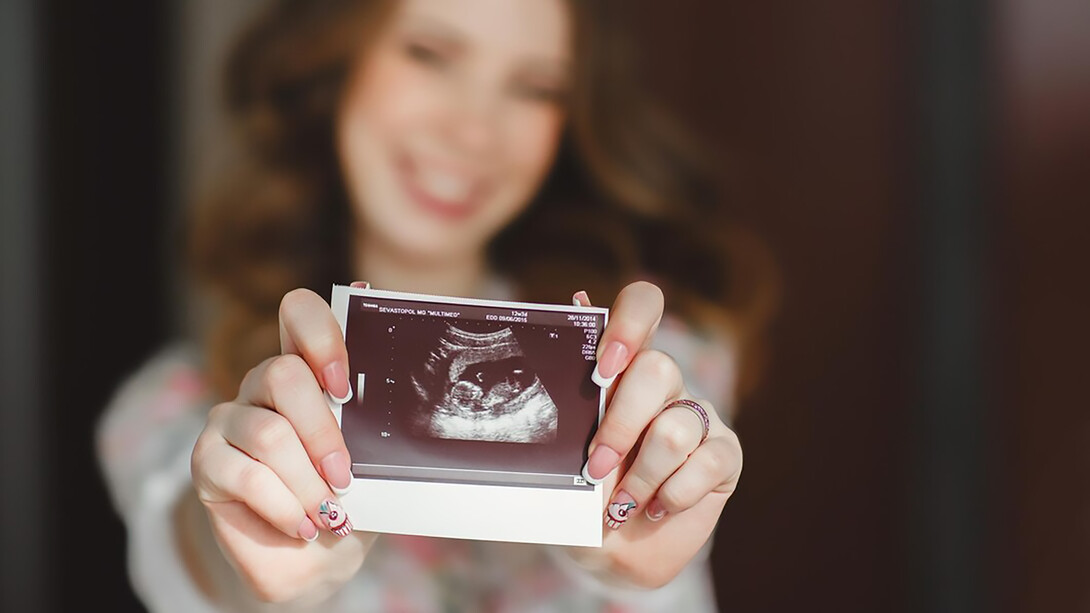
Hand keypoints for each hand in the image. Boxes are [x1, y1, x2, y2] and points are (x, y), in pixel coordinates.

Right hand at [190, 288, 375, 602]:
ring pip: (269, 434)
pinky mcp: (206, 460)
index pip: (299, 313)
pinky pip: (246, 475)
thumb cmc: (349, 500)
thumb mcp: (374, 464)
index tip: (344, 387)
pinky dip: (283, 506)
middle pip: (283, 374)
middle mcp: (263, 384)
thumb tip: (401, 408)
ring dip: (307, 483)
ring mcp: (229, 418)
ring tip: (329, 514)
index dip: (321, 336)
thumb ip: (379, 430)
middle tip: (345, 477)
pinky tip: (302, 526)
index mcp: (308, 369)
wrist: (315, 560)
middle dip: (322, 432)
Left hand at [571, 282, 742, 588]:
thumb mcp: (564, 455)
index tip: (603, 369)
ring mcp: (698, 416)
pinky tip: (655, 509)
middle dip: (621, 424)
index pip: (642, 306)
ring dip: (642, 476)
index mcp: (621, 366)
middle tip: (596, 467)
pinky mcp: (724, 454)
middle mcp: (663, 383)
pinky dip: (672, 495)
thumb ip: (569, 401)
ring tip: (622, 506)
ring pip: (675, 427)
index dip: (630, 324)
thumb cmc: (581, 494)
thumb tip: (572, 313)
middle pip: (657, 368)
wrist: (611, 552)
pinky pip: (707, 463)